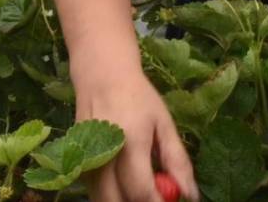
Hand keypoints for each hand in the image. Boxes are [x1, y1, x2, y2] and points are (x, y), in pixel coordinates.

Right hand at [77, 72, 197, 201]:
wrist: (102, 77)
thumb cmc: (138, 98)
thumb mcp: (164, 124)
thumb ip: (177, 161)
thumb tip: (190, 194)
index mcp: (130, 143)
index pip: (141, 191)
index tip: (169, 201)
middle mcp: (103, 157)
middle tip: (156, 195)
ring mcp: (85, 162)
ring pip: (104, 201)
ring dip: (125, 200)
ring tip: (142, 184)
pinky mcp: (77, 165)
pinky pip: (95, 192)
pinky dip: (112, 194)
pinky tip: (125, 179)